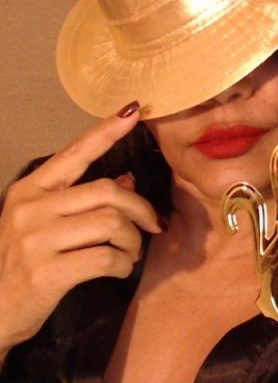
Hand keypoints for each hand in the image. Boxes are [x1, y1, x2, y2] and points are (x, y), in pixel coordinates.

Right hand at [0, 102, 162, 354]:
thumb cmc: (21, 264)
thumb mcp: (43, 224)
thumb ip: (83, 199)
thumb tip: (127, 177)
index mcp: (30, 190)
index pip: (75, 152)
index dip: (107, 131)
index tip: (134, 110)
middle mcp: (31, 208)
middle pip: (108, 191)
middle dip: (141, 208)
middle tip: (152, 225)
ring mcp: (36, 240)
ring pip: (112, 223)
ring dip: (134, 240)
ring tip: (131, 252)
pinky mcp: (47, 272)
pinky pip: (107, 259)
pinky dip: (124, 265)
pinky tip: (120, 269)